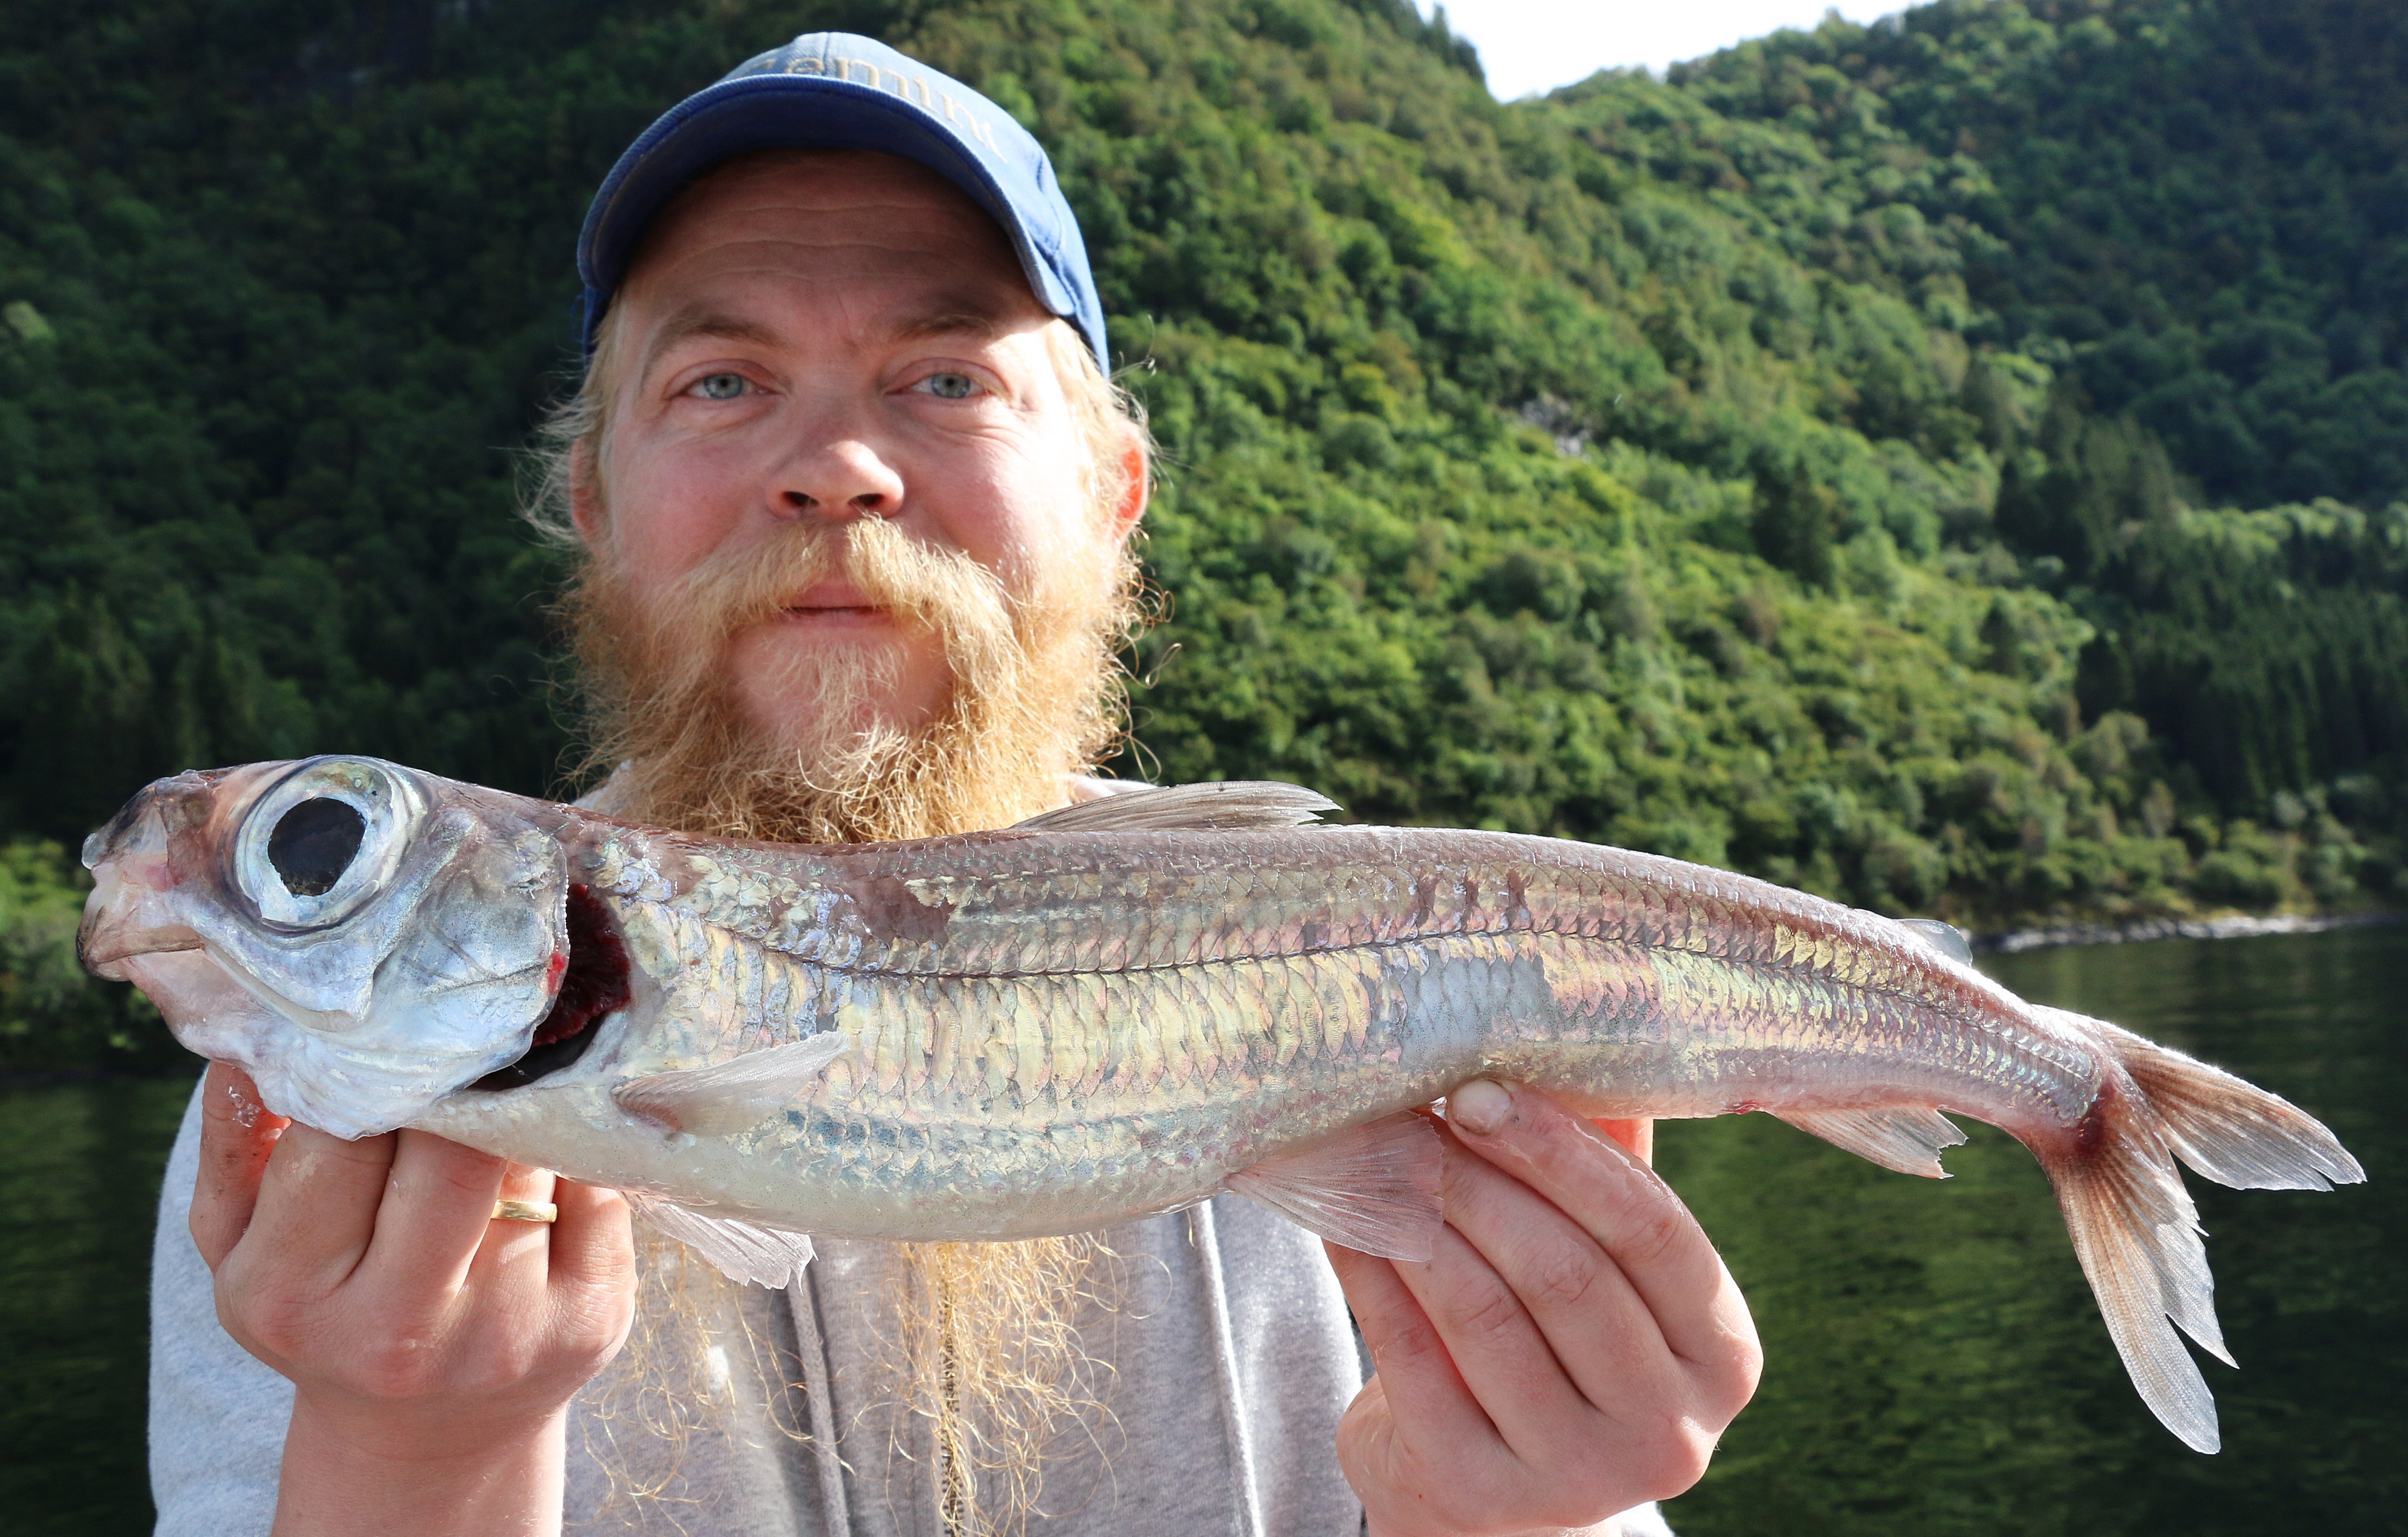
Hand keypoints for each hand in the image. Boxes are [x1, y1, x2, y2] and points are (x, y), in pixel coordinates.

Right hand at [189, 1062, 636, 1535]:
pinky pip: (602, 1187)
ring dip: (525, 1110)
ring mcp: (506, 1332)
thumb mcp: (241, 1238)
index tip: (398, 1029)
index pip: (343, 1138)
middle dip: (466, 1083)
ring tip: (506, 1094)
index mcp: (290, 1295)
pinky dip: (581, 1151)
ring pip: (535, 1160)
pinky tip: (555, 1149)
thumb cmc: (323, 1306)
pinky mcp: (592, 1322)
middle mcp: (398, 1330)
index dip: (379, 1070)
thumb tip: (262, 1029)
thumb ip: (239, 1135)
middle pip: (455, 1151)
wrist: (423, 1437)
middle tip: (467, 1044)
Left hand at [1326, 1081, 1759, 1536]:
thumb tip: (1574, 1033)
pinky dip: (1374, 1282)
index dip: (1563, 1153)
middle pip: (1567, 1272)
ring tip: (1373, 1156)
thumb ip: (1603, 1169)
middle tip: (1414, 1116)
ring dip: (1420, 1220)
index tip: (1480, 1090)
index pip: (1652, 1230)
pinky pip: (1415, 1361)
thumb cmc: (1550, 1342)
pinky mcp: (1484, 1495)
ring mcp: (1580, 1478)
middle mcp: (1670, 1431)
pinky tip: (1345, 1225)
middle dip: (1481, 1180)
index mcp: (1723, 1355)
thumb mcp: (1600, 1266)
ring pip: (1487, 1314)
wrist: (1479, 1483)